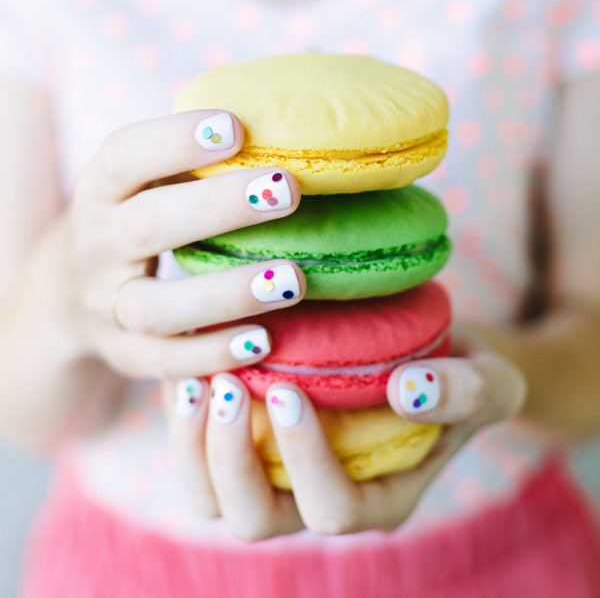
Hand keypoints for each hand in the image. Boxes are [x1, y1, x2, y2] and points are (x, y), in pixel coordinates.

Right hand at [51, 109, 304, 379]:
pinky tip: (264, 340)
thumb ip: (191, 160)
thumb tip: (284, 125)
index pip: (124, 157)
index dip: (174, 140)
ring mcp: (107, 307)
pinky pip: (164, 362)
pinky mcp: (123, 355)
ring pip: (156, 307)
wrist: (66, 294)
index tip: (236, 127)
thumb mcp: (143, 182)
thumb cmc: (134, 215)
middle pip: (146, 226)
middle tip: (286, 189)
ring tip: (292, 277)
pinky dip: (212, 355)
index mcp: (101, 191)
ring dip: (226, 293)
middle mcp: (97, 246)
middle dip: (217, 207)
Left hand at [163, 323, 525, 537]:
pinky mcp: (250, 441)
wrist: (430, 352)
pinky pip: (199, 449)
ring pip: (213, 497)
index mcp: (379, 499)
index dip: (304, 460)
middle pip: (255, 519)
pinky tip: (188, 358)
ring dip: (193, 443)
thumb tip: (409, 392)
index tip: (288, 390)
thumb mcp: (491, 379)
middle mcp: (319, 500)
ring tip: (192, 378)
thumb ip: (468, 392)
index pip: (333, 509)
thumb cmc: (463, 371)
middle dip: (231, 460)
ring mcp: (279, 475)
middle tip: (226, 386)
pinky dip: (184, 413)